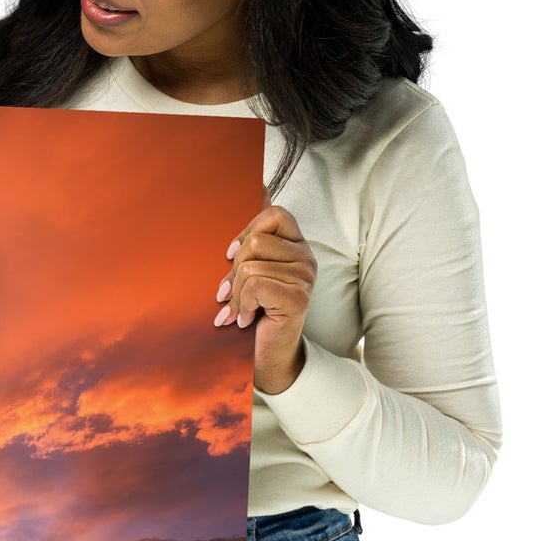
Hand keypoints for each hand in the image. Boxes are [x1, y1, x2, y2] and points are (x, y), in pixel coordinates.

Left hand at [213, 193, 315, 394]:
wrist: (269, 355)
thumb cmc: (256, 310)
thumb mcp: (249, 270)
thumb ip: (253, 237)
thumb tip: (258, 185)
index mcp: (296, 246)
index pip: (275, 214)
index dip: (247, 231)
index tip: (232, 257)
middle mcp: (307, 258)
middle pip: (256, 242)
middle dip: (234, 271)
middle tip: (231, 293)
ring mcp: (305, 277)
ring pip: (250, 266)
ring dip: (236, 293)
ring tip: (240, 310)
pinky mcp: (298, 297)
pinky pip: (255, 285)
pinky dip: (242, 305)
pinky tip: (247, 319)